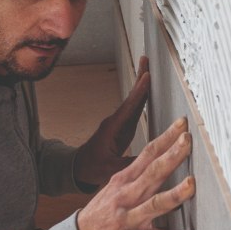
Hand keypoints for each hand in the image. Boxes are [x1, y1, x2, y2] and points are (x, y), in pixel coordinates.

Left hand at [75, 57, 153, 189]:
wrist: (80, 169)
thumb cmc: (92, 168)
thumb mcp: (110, 169)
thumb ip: (128, 164)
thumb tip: (149, 161)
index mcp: (113, 129)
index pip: (129, 106)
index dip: (139, 91)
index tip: (147, 76)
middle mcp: (116, 122)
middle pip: (131, 97)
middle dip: (139, 79)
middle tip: (146, 60)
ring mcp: (119, 124)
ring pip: (133, 101)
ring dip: (141, 86)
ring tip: (148, 70)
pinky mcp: (123, 128)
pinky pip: (134, 109)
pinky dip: (141, 98)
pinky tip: (147, 93)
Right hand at [76, 116, 196, 229]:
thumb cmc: (103, 213)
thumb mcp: (115, 188)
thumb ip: (139, 174)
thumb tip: (162, 157)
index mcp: (125, 180)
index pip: (148, 154)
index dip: (166, 138)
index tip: (182, 125)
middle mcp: (127, 196)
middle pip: (153, 172)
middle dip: (172, 156)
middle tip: (188, 141)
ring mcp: (130, 218)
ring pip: (155, 204)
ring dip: (175, 194)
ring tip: (192, 185)